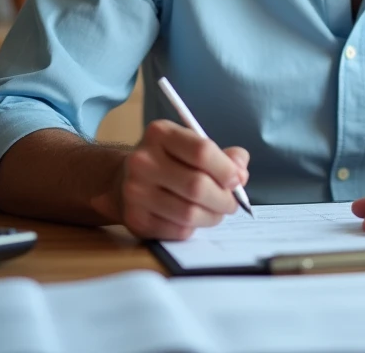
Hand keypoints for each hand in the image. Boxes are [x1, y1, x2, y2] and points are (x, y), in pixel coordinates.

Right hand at [115, 119, 248, 240]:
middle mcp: (142, 161)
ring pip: (189, 213)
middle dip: (224, 199)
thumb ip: (223, 156)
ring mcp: (135, 192)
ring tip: (216, 212)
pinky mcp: (135, 219)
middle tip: (232, 203)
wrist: (124, 180)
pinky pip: (177, 230)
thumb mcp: (192, 146)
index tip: (238, 179)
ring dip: (212, 216)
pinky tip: (192, 220)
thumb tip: (240, 173)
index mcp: (160, 134)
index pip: (202, 151)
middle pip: (197, 186)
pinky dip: (193, 228)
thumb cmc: (170, 162)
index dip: (227, 169)